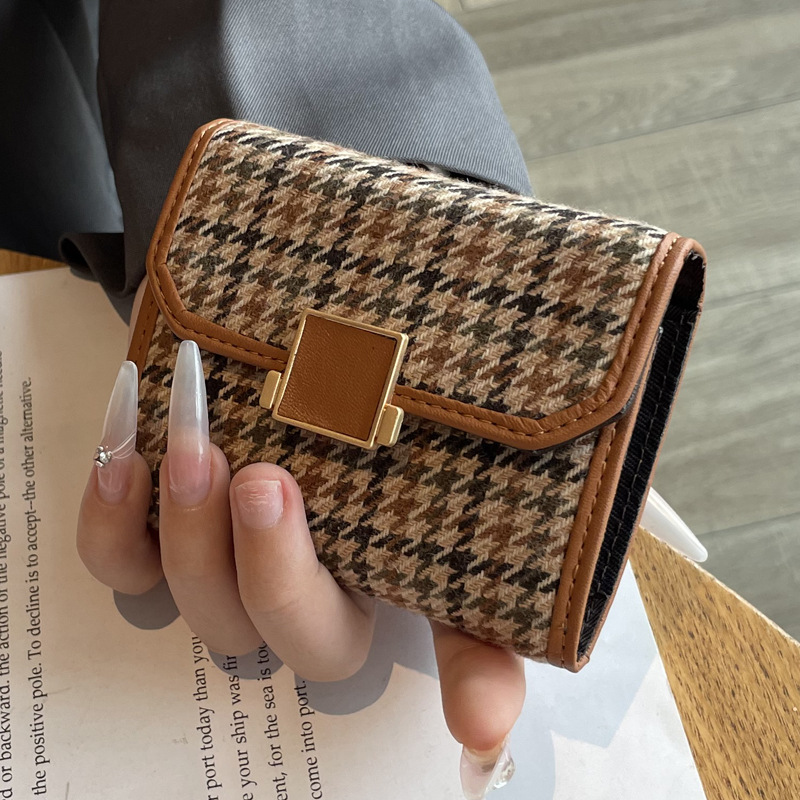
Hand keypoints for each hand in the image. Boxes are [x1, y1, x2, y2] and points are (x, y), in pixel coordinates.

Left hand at [77, 285, 524, 799]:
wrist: (304, 310)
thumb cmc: (390, 360)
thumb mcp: (460, 395)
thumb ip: (512, 446)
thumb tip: (590, 465)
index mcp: (419, 562)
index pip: (468, 650)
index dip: (478, 688)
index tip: (480, 719)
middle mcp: (334, 579)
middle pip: (311, 640)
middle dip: (281, 577)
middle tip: (274, 486)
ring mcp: (240, 560)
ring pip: (208, 611)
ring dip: (195, 542)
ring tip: (200, 451)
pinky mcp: (166, 522)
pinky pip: (122, 563)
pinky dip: (113, 521)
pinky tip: (132, 452)